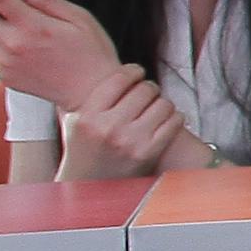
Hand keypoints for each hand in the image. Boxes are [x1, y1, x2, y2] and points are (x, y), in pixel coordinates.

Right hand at [77, 72, 198, 175]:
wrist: (89, 186)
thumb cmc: (84, 148)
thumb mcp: (76, 119)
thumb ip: (93, 95)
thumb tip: (116, 64)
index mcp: (89, 116)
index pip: (121, 78)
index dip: (134, 71)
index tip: (137, 73)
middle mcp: (109, 128)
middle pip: (145, 89)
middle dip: (149, 88)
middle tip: (147, 93)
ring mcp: (130, 141)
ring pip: (163, 103)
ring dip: (162, 103)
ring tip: (154, 108)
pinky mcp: (149, 153)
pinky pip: (174, 121)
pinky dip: (174, 117)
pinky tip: (165, 120)